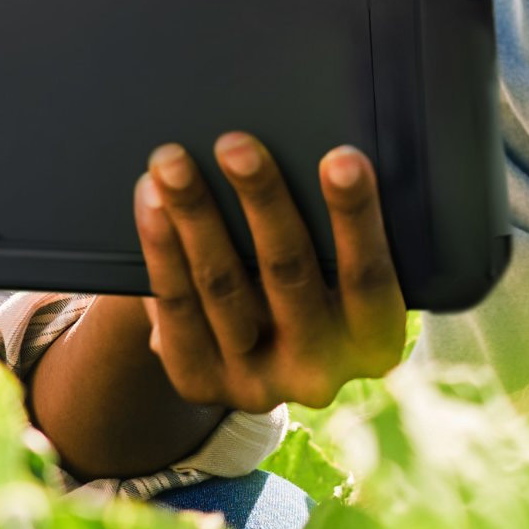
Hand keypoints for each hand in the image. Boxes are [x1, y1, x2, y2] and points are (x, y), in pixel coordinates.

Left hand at [133, 134, 408, 413]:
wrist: (257, 353)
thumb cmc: (319, 281)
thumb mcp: (346, 275)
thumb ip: (344, 234)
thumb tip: (329, 155)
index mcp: (375, 342)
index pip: (369, 276)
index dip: (355, 217)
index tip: (341, 157)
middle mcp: (320, 372)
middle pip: (288, 273)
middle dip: (261, 199)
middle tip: (235, 145)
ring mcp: (257, 383)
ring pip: (223, 287)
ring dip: (195, 215)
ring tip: (173, 162)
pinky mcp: (200, 381)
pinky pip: (177, 308)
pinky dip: (162, 248)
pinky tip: (152, 202)